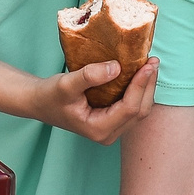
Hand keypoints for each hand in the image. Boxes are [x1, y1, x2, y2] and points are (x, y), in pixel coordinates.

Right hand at [22, 57, 158, 144]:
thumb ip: (90, 76)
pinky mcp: (113, 121)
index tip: (147, 64)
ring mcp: (112, 129)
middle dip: (149, 85)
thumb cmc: (50, 95)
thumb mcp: (66, 84)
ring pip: (140, 110)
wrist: (40, 103)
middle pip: (140, 110)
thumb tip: (117, 67)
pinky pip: (133, 107)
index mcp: (99, 129)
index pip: (130, 108)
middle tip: (153, 61)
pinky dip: (139, 90)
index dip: (141, 85)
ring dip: (146, 87)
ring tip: (150, 64)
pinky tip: (140, 73)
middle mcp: (108, 134)